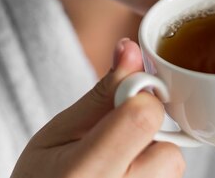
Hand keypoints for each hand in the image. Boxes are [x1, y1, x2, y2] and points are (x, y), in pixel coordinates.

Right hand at [10, 39, 184, 177]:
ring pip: (172, 166)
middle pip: (169, 151)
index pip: (143, 119)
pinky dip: (150, 169)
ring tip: (115, 160)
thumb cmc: (43, 175)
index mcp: (84, 173)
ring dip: (150, 154)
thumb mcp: (60, 130)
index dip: (140, 97)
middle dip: (147, 132)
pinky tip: (123, 172)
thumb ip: (102, 93)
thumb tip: (131, 50)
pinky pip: (167, 177)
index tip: (124, 93)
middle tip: (113, 138)